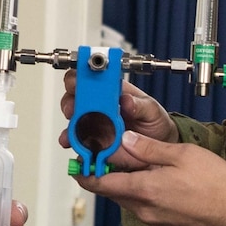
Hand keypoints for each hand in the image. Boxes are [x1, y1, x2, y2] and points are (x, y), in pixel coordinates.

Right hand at [56, 72, 176, 156]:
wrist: (156, 148)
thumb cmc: (153, 123)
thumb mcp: (152, 111)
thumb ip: (140, 105)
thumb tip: (126, 99)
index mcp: (112, 92)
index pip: (91, 78)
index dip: (82, 76)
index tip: (80, 81)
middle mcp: (98, 105)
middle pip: (74, 96)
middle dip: (70, 100)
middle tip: (73, 107)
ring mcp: (93, 124)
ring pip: (72, 120)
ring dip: (69, 125)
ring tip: (72, 133)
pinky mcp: (92, 141)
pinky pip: (77, 142)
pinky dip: (73, 143)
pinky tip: (75, 145)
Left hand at [75, 131, 225, 225]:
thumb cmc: (218, 185)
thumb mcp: (182, 155)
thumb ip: (150, 149)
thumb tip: (124, 140)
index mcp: (144, 190)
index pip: (99, 184)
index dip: (86, 171)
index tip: (80, 159)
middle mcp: (145, 211)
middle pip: (113, 192)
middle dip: (107, 174)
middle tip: (108, 154)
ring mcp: (156, 222)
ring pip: (130, 200)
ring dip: (128, 184)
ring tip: (137, 164)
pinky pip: (147, 209)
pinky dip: (145, 195)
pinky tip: (160, 182)